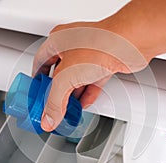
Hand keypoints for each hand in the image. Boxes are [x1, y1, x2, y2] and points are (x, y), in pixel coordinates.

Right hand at [32, 21, 148, 131]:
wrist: (129, 44)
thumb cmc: (99, 45)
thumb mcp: (66, 77)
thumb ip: (54, 102)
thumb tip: (48, 119)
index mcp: (57, 41)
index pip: (39, 64)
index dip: (37, 82)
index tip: (36, 97)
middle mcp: (72, 46)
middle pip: (58, 74)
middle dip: (56, 93)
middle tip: (52, 107)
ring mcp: (89, 54)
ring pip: (75, 79)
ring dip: (72, 96)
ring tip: (67, 110)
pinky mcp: (104, 63)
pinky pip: (91, 81)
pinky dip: (86, 94)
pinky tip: (83, 104)